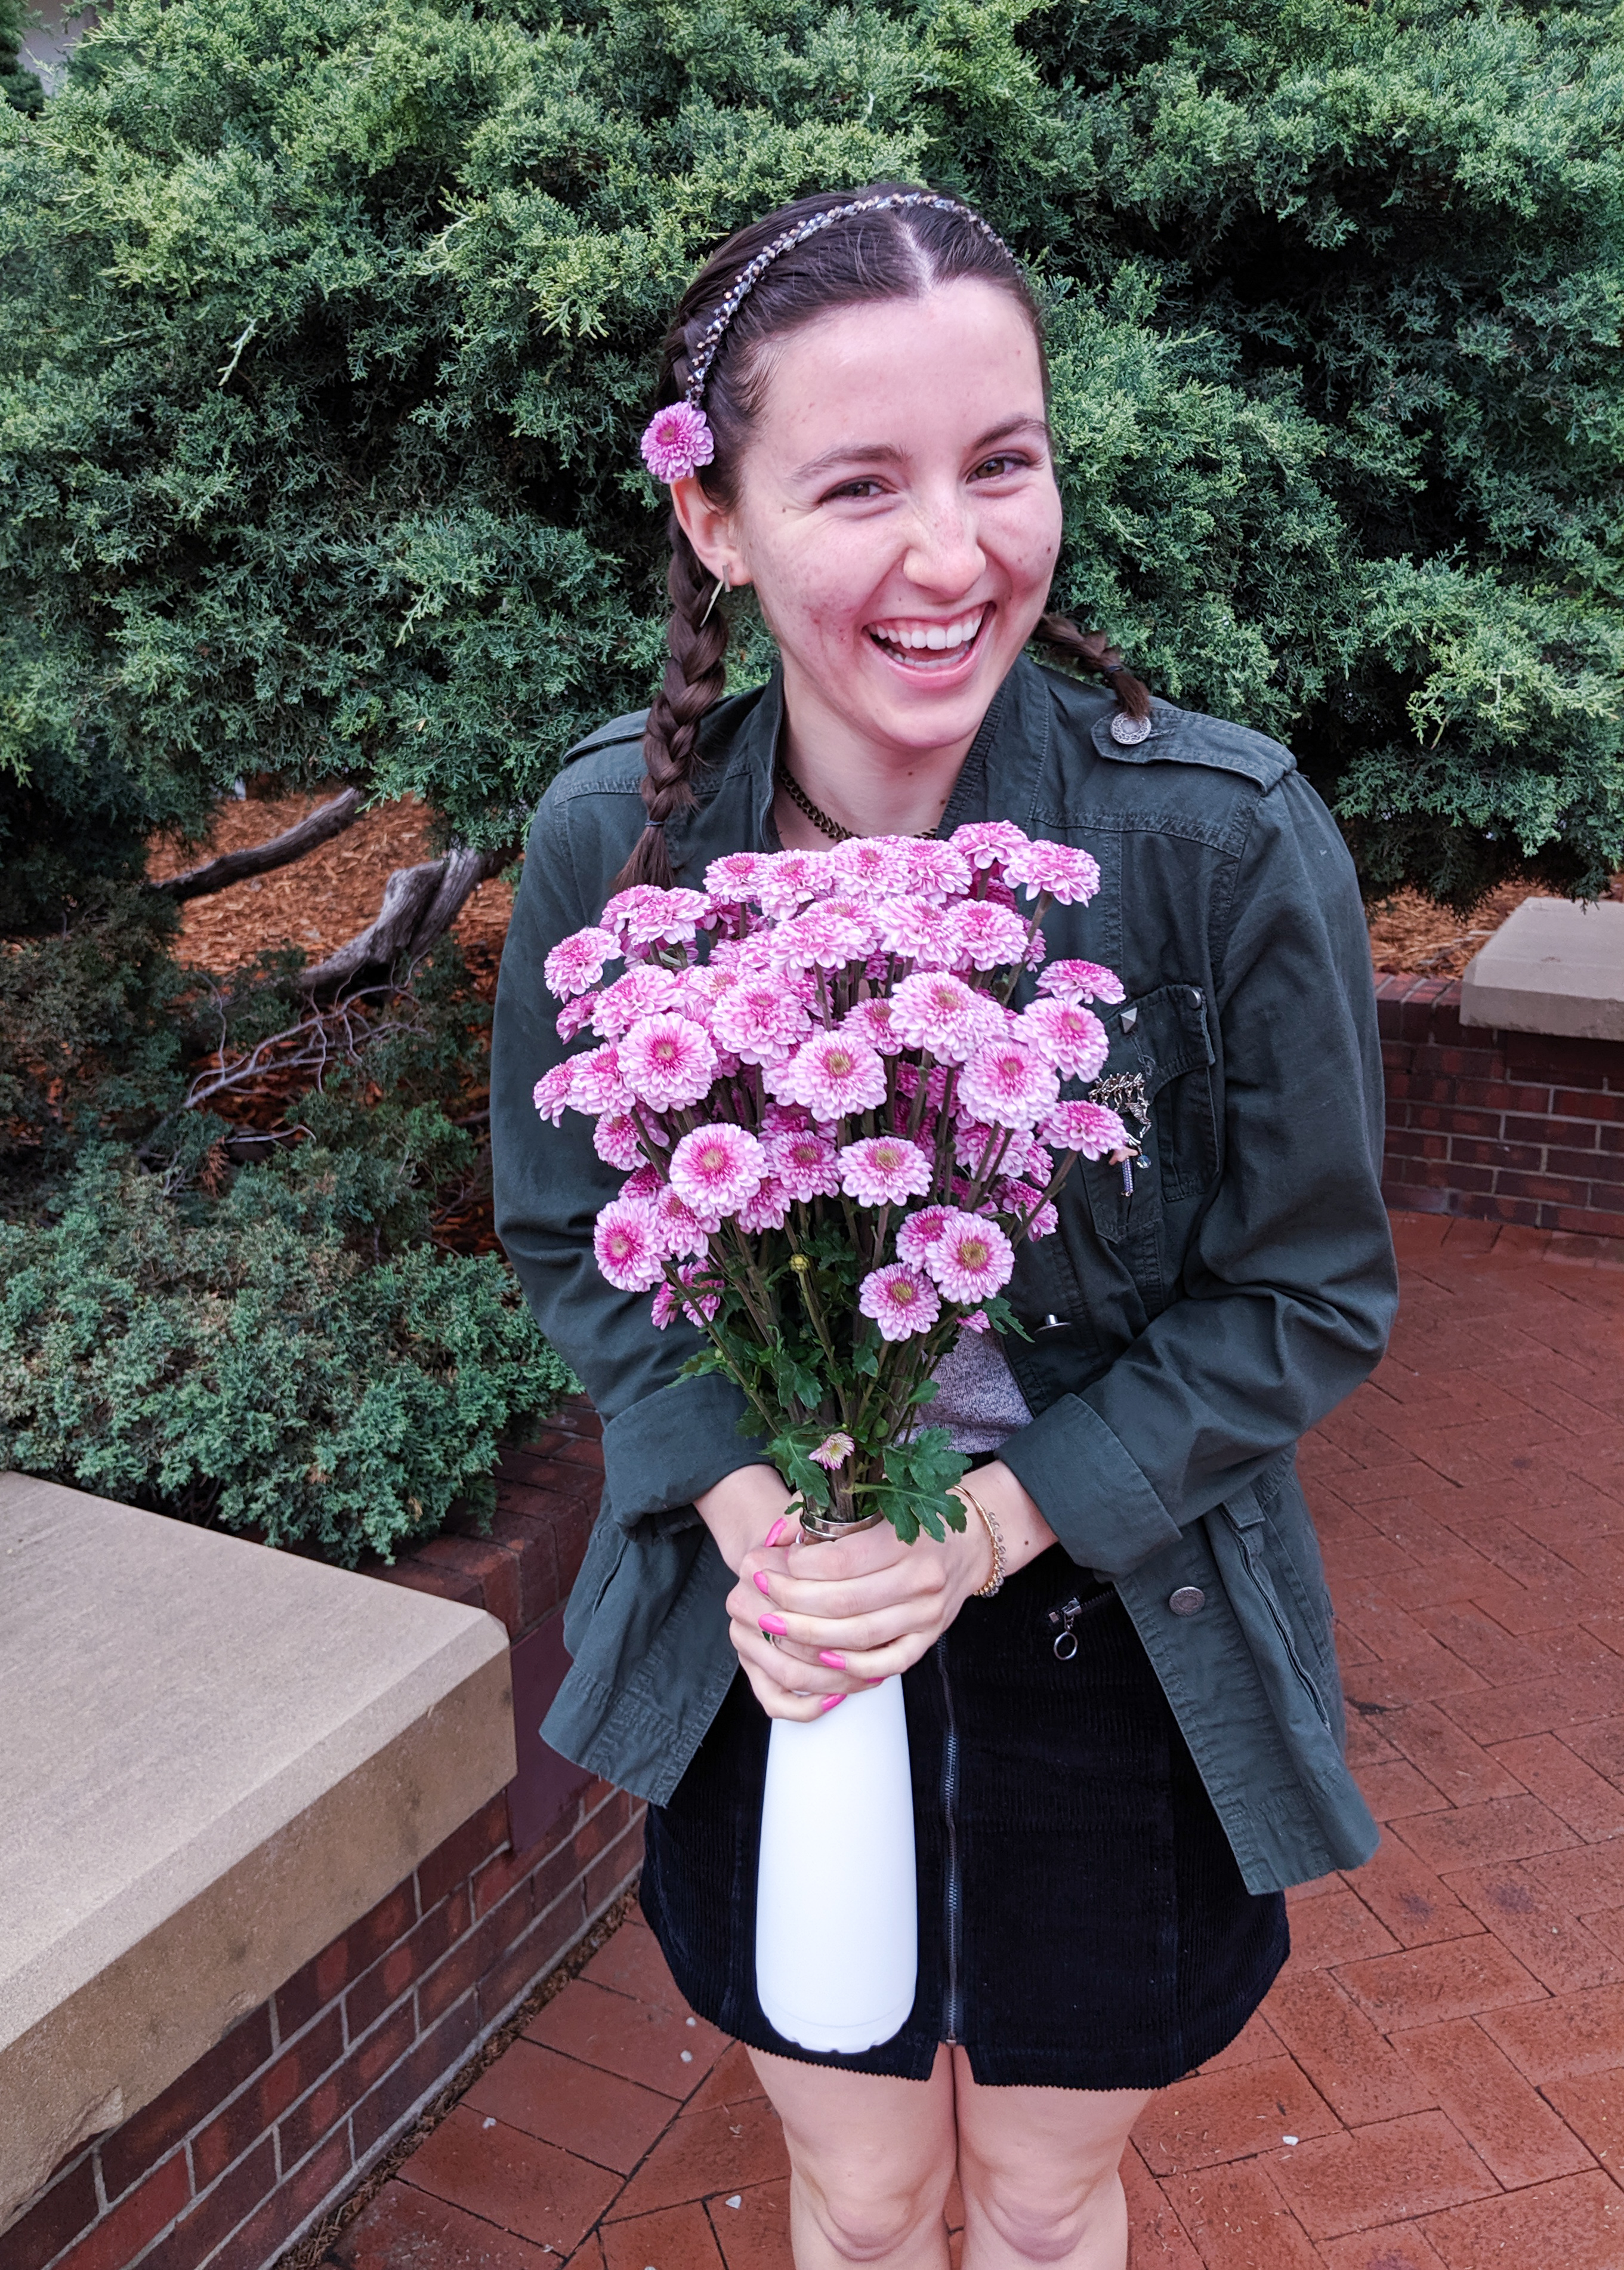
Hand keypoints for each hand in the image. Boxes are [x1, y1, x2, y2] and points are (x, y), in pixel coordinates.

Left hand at [728, 1508, 993, 1721]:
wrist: (969, 1545)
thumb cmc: (912, 1520)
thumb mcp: (875, 1505)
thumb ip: (825, 1516)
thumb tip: (775, 1536)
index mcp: (906, 1539)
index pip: (841, 1561)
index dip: (800, 1567)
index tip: (777, 1563)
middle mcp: (921, 1578)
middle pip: (843, 1602)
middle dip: (792, 1603)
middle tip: (761, 1596)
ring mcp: (927, 1614)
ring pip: (858, 1636)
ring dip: (809, 1636)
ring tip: (774, 1626)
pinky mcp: (929, 1639)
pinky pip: (888, 1663)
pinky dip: (853, 1665)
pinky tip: (822, 1656)